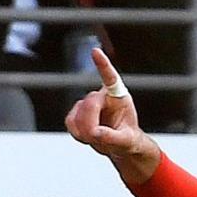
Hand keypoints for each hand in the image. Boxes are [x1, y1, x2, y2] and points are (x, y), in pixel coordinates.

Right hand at [64, 48, 160, 182]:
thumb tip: (95, 133)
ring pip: (77, 114)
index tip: (95, 52)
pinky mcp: (76, 112)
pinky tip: (87, 136)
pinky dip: (77, 133)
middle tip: (98, 137)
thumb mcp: (127, 141)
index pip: (110, 77)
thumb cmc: (127, 137)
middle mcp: (102, 95)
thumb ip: (113, 137)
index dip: (102, 64)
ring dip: (85, 131)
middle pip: (90, 104)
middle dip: (91, 124)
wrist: (118, 144)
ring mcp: (87, 103)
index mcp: (118, 97)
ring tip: (98, 137)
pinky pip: (70, 122)